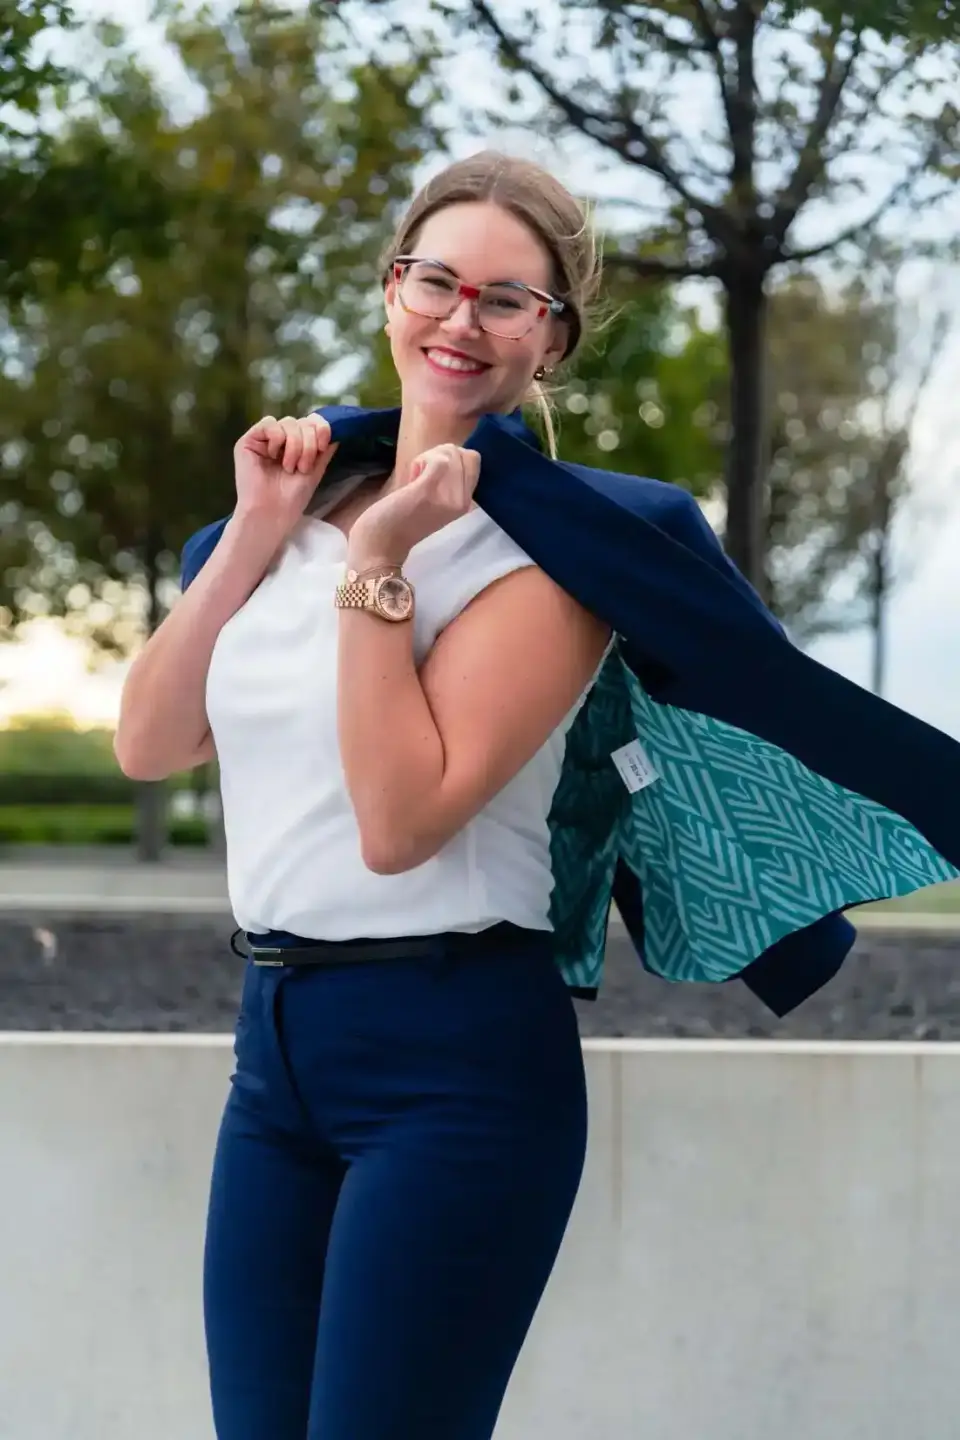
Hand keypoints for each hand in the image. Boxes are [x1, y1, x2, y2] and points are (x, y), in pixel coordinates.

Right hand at [233, 413, 337, 540]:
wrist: (272, 513)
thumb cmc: (293, 497)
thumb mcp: (315, 470)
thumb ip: (324, 450)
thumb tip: (337, 430)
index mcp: (296, 444)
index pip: (311, 421)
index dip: (321, 428)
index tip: (323, 445)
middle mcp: (280, 439)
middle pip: (301, 422)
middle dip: (308, 444)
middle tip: (303, 468)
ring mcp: (264, 439)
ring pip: (288, 422)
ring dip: (294, 445)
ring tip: (289, 468)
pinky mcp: (248, 441)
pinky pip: (268, 423)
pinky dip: (277, 438)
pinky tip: (273, 456)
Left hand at [347, 444, 480, 566]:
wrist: (381, 544)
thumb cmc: (401, 521)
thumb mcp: (435, 501)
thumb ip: (447, 481)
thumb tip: (449, 452)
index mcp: (466, 503)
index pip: (474, 460)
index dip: (453, 459)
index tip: (433, 474)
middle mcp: (464, 501)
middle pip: (466, 454)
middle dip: (443, 455)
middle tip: (423, 476)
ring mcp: (449, 497)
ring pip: (451, 451)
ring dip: (429, 457)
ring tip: (416, 479)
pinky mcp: (430, 491)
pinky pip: (438, 459)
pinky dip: (422, 460)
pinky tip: (411, 479)